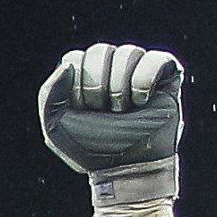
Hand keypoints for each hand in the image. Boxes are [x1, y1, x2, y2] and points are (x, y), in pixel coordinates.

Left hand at [40, 43, 181, 181]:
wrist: (123, 166)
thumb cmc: (90, 149)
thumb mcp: (56, 129)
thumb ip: (49, 96)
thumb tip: (67, 65)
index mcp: (85, 76)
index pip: (75, 58)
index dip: (76, 86)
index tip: (82, 110)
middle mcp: (111, 67)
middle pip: (99, 50)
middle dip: (96, 86)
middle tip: (103, 111)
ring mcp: (139, 68)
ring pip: (128, 53)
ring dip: (120, 89)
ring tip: (123, 111)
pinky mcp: (167, 72)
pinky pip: (155, 59)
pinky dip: (144, 83)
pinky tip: (142, 102)